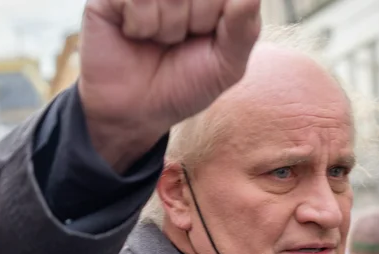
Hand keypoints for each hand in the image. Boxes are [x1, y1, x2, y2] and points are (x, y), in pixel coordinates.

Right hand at [79, 0, 261, 171]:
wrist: (135, 110)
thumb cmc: (183, 83)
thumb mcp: (226, 66)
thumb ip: (244, 29)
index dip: (220, 18)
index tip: (207, 36)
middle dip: (197, 22)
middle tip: (180, 39)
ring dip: (168, 27)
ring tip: (158, 38)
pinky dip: (140, 24)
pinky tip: (134, 32)